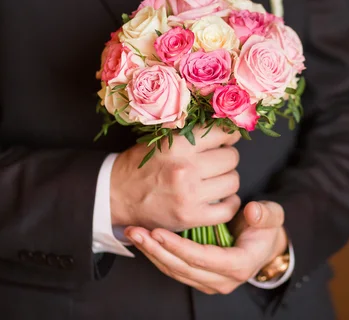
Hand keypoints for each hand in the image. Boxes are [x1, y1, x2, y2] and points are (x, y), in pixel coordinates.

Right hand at [110, 127, 241, 230]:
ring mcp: (190, 195)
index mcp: (177, 145)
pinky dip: (228, 203)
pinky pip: (228, 208)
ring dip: (227, 179)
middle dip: (227, 158)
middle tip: (217, 161)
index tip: (229, 138)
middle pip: (231, 158)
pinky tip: (220, 198)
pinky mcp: (191, 217)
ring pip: (232, 181)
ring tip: (216, 179)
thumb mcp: (161, 141)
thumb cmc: (140, 165)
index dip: (229, 135)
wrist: (116, 195)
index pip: (222, 133)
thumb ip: (191, 136)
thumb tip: (227, 132)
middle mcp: (185, 169)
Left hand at [125, 201, 287, 294]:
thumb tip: (252, 210)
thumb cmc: (265, 228)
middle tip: (136, 231)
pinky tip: (143, 240)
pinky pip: (174, 269)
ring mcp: (209, 282)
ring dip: (152, 253)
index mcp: (239, 265)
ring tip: (133, 234)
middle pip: (183, 268)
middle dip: (156, 250)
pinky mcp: (199, 279)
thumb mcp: (272, 217)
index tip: (159, 231)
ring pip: (174, 271)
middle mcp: (222, 280)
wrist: (264, 245)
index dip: (179, 246)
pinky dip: (157, 255)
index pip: (203, 259)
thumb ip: (265, 214)